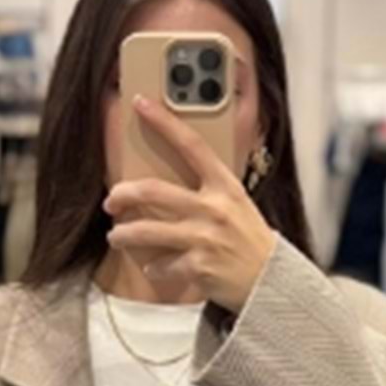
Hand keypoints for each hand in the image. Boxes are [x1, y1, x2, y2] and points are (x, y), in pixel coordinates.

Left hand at [103, 94, 275, 311]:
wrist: (273, 282)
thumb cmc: (250, 241)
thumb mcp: (237, 205)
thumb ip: (208, 191)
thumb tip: (165, 184)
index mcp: (225, 186)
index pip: (192, 145)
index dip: (164, 121)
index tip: (141, 103)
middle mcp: (214, 208)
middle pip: (152, 191)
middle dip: (122, 194)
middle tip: (112, 200)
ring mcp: (205, 238)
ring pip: (145, 230)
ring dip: (122, 235)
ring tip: (117, 236)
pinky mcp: (198, 267)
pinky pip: (159, 264)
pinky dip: (153, 267)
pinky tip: (155, 266)